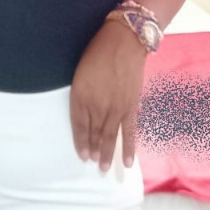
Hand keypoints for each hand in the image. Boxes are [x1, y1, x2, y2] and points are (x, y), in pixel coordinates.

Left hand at [70, 20, 146, 170]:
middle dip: (93, 150)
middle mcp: (96, 105)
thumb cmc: (97, 51)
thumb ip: (81, 93)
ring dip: (107, 153)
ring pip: (109, 136)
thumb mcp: (80, 72)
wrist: (124, 41)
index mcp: (80, 95)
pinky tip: (128, 162)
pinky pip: (129, 131)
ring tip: (105, 168)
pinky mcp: (131, 106)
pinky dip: (129, 148)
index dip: (80, 142)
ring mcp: (115, 107)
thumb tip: (85, 111)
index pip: (78, 125)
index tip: (82, 156)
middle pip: (94, 133)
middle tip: (93, 165)